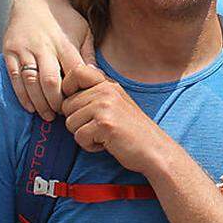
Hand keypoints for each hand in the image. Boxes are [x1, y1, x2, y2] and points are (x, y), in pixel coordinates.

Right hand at [2, 0, 95, 118]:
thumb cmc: (65, 19)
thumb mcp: (83, 31)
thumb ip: (89, 55)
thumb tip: (98, 78)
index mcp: (64, 42)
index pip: (72, 73)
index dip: (76, 92)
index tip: (81, 103)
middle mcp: (43, 46)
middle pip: (50, 81)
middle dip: (57, 102)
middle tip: (64, 114)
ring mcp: (25, 49)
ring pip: (31, 82)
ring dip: (40, 103)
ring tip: (48, 115)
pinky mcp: (10, 52)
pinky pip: (15, 78)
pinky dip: (22, 96)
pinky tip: (31, 107)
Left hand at [60, 65, 175, 175]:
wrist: (155, 150)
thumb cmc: (134, 131)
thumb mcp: (117, 103)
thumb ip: (97, 90)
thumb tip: (77, 73)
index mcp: (108, 84)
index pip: (75, 72)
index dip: (68, 90)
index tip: (81, 107)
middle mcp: (106, 90)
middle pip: (67, 105)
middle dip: (78, 122)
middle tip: (100, 128)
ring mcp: (105, 106)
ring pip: (70, 122)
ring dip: (84, 135)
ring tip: (105, 135)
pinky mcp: (104, 124)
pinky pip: (79, 137)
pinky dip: (90, 146)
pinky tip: (107, 143)